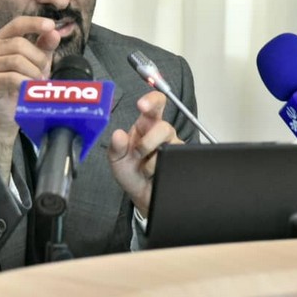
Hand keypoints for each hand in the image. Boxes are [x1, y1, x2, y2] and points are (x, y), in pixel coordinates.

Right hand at [0, 16, 59, 179]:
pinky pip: (12, 77)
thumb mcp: (37, 62)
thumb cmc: (21, 85)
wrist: (6, 114)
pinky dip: (26, 83)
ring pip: (16, 60)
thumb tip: (54, 32)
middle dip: (38, 58)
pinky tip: (29, 89)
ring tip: (38, 83)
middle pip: (19, 43)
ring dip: (33, 72)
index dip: (34, 23)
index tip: (51, 25)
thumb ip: (44, 46)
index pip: (17, 24)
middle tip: (45, 73)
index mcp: (0, 40)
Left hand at [108, 91, 182, 216]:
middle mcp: (161, 134)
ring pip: (171, 145)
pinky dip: (160, 170)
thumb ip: (115, 146)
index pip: (155, 105)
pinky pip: (176, 161)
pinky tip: (155, 175)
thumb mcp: (116, 159)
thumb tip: (118, 134)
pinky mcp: (180, 161)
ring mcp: (173, 147)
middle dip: (149, 141)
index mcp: (145, 126)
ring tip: (144, 170)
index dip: (152, 101)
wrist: (141, 195)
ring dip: (153, 160)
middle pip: (164, 126)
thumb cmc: (130, 172)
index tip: (142, 105)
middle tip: (138, 154)